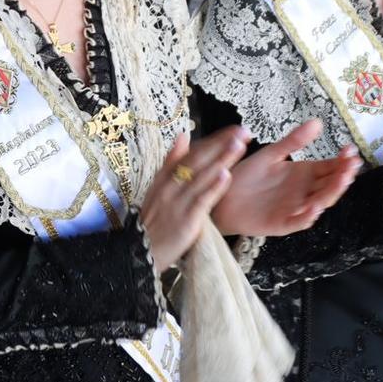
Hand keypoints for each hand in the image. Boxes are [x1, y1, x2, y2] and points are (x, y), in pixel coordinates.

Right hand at [140, 128, 246, 270]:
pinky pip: (201, 200)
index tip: (232, 130)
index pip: (192, 153)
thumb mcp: (158, 187)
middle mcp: (171, 185)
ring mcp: (178, 202)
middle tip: (242, 131)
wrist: (141, 251)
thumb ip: (171, 162)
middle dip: (221, 145)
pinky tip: (226, 175)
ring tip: (239, 145)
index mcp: (165, 176)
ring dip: (221, 160)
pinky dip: (214, 187)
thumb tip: (183, 135)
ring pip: (202, 177)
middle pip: (198, 160)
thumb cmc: (154, 220)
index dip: (213, 140)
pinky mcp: (186, 220)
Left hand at [211, 119, 359, 237]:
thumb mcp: (272, 153)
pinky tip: (314, 207)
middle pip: (329, 185)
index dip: (342, 160)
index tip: (351, 150)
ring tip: (342, 180)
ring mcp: (295, 209)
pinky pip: (298, 222)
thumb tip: (317, 122)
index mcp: (304, 174)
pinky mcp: (282, 223)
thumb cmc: (247, 175)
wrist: (223, 195)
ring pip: (319, 202)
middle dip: (342, 175)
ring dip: (332, 193)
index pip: (329, 168)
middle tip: (352, 165)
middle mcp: (304, 192)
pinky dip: (307, 216)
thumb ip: (293, 141)